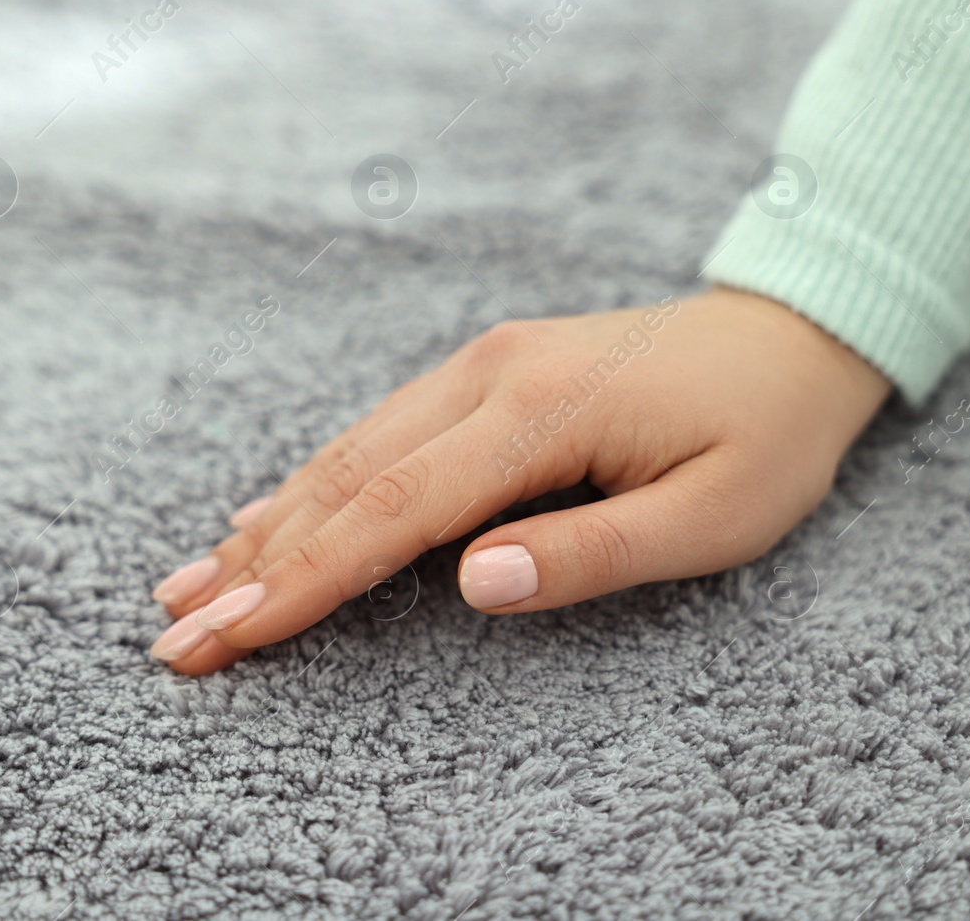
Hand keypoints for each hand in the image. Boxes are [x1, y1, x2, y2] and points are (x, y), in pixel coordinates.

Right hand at [147, 286, 890, 674]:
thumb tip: (472, 587)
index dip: (305, 582)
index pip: (395, 514)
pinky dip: (318, 480)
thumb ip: (593, 554)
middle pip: (350, 481)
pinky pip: (384, 430)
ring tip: (190, 582)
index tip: (230, 636)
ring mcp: (485, 363)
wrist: (794, 333)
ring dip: (270, 522)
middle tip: (175, 634)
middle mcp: (490, 374)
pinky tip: (269, 510)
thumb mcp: (714, 516)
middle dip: (258, 564)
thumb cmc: (766, 437)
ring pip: (353, 452)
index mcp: (539, 412)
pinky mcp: (491, 368)